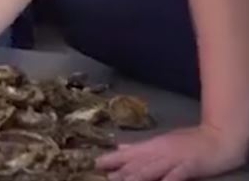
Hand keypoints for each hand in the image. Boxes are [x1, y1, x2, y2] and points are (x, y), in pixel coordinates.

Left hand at [97, 124, 248, 180]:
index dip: (112, 159)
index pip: (129, 154)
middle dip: (121, 172)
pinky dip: (167, 180)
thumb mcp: (161, 142)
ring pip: (152, 170)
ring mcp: (174, 159)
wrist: (217, 139)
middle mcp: (160, 152)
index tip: (96, 163)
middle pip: (137, 164)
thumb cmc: (189, 142)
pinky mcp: (189, 166)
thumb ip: (140, 147)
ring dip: (136, 177)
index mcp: (152, 146)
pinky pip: (176, 176)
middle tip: (106, 178)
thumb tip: (119, 147)